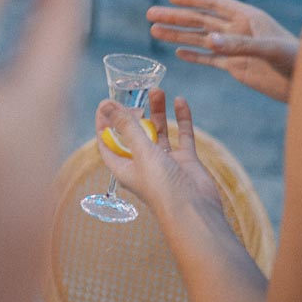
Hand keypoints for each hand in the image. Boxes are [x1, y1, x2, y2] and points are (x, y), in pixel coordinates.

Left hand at [94, 89, 221, 212]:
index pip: (107, 141)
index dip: (104, 123)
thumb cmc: (162, 187)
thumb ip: (126, 127)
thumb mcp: (141, 152)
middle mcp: (142, 163)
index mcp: (123, 166)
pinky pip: (182, 135)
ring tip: (157, 90)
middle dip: (134, 112)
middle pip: (134, 132)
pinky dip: (182, 119)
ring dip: (157, 111)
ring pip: (159, 131)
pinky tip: (180, 101)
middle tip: (136, 93)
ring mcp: (165, 161)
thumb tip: (106, 104)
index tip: (105, 102)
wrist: (196, 212)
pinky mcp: (185, 161)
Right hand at [147, 0, 298, 101]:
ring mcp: (236, 48)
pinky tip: (178, 53)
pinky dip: (194, 56)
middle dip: (176, 17)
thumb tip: (207, 40)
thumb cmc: (297, 61)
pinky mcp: (237, 67)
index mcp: (248, 18)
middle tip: (151, 15)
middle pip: (201, 20)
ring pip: (201, 39)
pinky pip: (210, 59)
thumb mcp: (268, 50)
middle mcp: (239, 30)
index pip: (215, 3)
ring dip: (178, 35)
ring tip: (154, 32)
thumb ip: (238, 45)